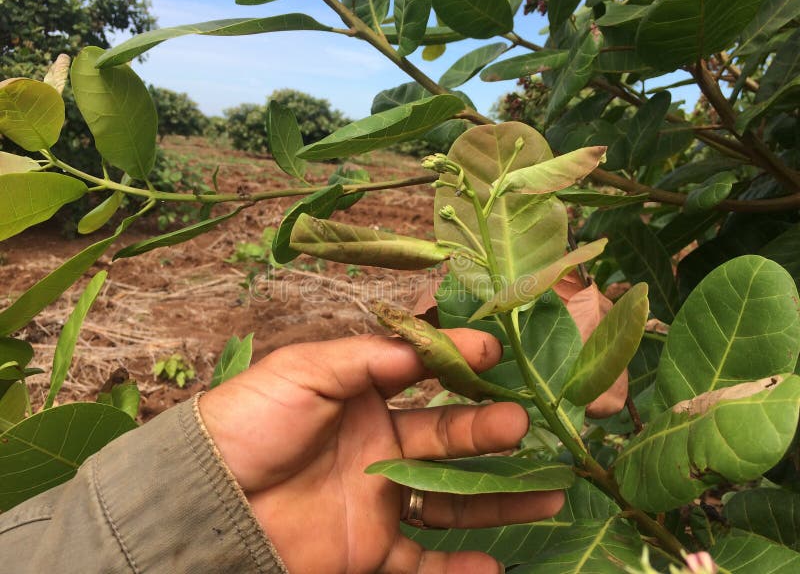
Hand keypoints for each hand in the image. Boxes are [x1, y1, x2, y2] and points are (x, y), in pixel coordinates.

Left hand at [199, 330, 564, 572]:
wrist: (204, 500)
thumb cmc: (249, 422)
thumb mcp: (302, 372)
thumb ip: (363, 359)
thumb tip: (422, 345)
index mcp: (363, 398)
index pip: (426, 376)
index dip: (461, 361)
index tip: (495, 350)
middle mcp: (380, 446)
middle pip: (449, 437)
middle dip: (489, 428)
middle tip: (523, 422)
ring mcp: (379, 498)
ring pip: (452, 498)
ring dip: (499, 497)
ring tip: (549, 492)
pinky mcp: (369, 549)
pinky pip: (422, 563)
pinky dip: (458, 571)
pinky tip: (495, 567)